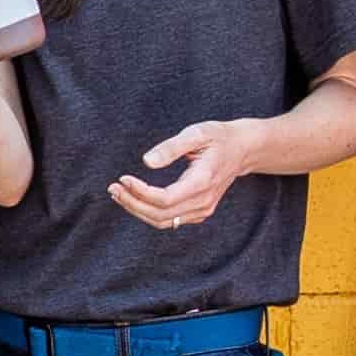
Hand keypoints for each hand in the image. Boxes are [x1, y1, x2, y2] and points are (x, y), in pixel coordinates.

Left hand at [109, 116, 259, 230]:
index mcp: (203, 181)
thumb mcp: (196, 133)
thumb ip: (171, 147)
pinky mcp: (199, 212)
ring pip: (163, 221)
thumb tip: (146, 162)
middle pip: (160, 214)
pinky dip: (148, 213)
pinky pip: (169, 220)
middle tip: (113, 188)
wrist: (242, 150)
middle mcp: (203, 201)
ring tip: (118, 193)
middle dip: (132, 203)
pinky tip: (134, 198)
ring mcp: (203, 209)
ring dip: (137, 210)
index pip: (165, 199)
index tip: (123, 178)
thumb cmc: (218, 137)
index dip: (140, 192)